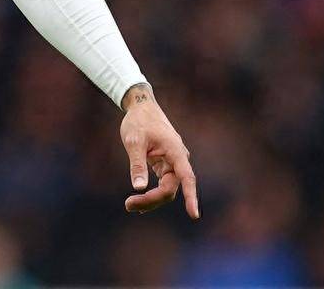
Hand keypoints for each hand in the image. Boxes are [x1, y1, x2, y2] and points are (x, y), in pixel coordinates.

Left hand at [119, 83, 199, 218]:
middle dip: (152, 200)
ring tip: (130, 205)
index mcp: (175, 151)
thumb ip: (137, 163)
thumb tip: (138, 187)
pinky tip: (139, 202)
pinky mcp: (165, 166)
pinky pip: (162, 184)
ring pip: (167, 189)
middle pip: (171, 189)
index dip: (191, 197)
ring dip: (151, 199)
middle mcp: (178, 160)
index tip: (194, 215)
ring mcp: (172, 164)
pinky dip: (151, 193)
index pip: (187, 178)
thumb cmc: (138, 122)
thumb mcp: (134, 141)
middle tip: (128, 205)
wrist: (141, 108)